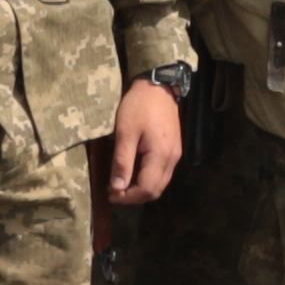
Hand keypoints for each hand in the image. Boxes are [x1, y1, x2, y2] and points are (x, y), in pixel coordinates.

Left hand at [104, 81, 183, 205]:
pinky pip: (162, 173)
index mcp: (160, 156)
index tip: (109, 193)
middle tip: (113, 192)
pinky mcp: (174, 150)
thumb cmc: (139, 107)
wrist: (159, 87)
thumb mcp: (125, 132)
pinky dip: (148, 179)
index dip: (128, 197)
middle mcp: (172, 159)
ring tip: (121, 184)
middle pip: (155, 191)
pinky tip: (134, 172)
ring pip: (160, 183)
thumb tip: (117, 188)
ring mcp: (175, 155)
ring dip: (141, 189)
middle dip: (134, 196)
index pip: (146, 189)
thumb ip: (122, 161)